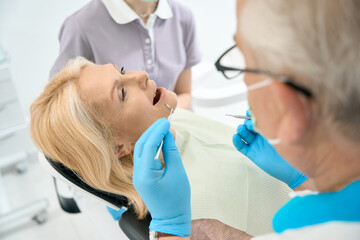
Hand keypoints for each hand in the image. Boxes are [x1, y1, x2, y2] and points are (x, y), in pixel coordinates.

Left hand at [133, 119, 190, 236]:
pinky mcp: (141, 176)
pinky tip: (159, 141)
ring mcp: (137, 175)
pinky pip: (143, 157)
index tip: (166, 122)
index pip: (149, 146)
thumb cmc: (177, 199)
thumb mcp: (177, 173)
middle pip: (141, 145)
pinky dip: (150, 147)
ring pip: (140, 150)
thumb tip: (168, 135)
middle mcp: (137, 174)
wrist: (171, 218)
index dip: (158, 132)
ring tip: (162, 129)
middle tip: (164, 122)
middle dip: (152, 132)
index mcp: (145, 174)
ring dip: (150, 138)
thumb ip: (171, 152)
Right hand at [232, 111, 306, 188]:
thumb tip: (263, 116)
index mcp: (269, 129)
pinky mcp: (252, 153)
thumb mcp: (281, 135)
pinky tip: (236, 137)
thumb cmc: (290, 151)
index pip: (258, 120)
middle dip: (246, 123)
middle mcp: (261, 136)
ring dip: (241, 130)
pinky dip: (237, 141)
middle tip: (249, 124)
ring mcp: (256, 144)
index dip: (251, 115)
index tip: (249, 112)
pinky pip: (242, 146)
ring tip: (242, 129)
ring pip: (244, 135)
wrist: (291, 168)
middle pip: (249, 126)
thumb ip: (272, 126)